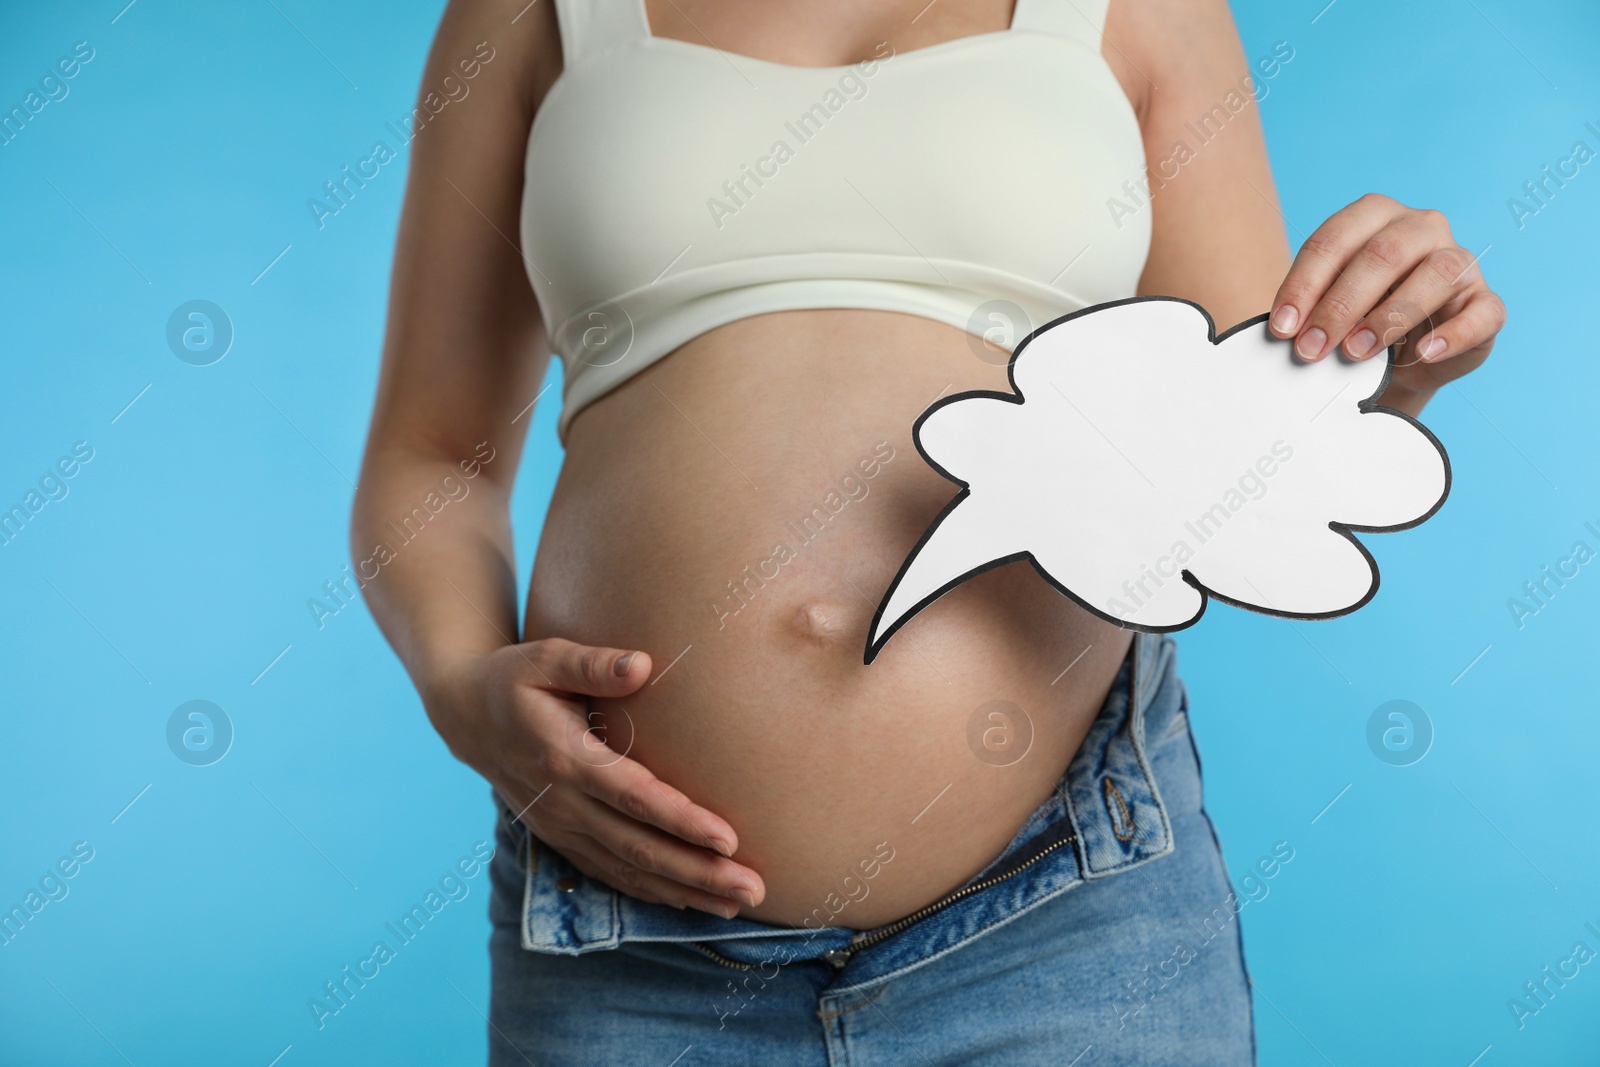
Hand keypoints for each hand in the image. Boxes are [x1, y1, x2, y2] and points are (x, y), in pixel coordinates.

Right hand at [427, 638, 764, 917]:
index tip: (728, 838)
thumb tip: (642, 665)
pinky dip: (652, 892)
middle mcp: (563, 803)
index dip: (681, 821)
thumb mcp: (545, 657)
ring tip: (737, 903)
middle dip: (698, 872)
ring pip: (628, 870)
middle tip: (752, 888)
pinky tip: (691, 901)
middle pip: (638, 847)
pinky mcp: (560, 838)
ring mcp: (560, 827)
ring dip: (684, 891)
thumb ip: (593, 663)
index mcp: (564, 758)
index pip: (633, 797)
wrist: (463, 714)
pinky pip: (610, 874)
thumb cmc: (513, 677)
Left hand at [1267, 194, 1504, 411]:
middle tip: (1312, 348)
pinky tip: (1425, 353)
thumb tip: (1287, 330)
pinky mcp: (1485, 302)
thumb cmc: (1357, 317)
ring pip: (1436, 275)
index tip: (1282, 327)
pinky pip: (1482, 312)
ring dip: (1390, 317)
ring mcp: (1460, 262)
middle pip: (1382, 254)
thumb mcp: (1328, 304)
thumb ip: (1310, 307)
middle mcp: (1422, 228)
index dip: (1305, 284)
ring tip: (1355, 352)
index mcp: (1375, 216)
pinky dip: (1454, 334)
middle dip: (1340, 305)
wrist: (1400, 356)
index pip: (1335, 239)